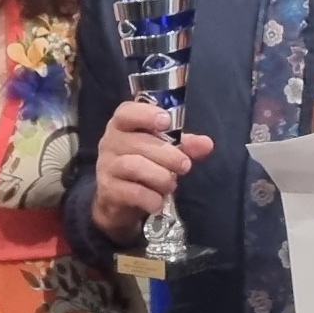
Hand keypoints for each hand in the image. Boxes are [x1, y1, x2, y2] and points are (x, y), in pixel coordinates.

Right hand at [92, 101, 213, 242]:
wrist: (118, 200)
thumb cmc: (143, 165)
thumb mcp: (164, 151)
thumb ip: (185, 145)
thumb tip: (206, 144)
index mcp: (123, 125)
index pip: (127, 112)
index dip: (146, 114)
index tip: (166, 121)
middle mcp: (110, 142)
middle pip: (140, 142)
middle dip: (168, 155)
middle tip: (185, 165)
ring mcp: (107, 166)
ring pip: (135, 166)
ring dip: (161, 177)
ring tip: (170, 184)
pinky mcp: (109, 190)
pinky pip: (134, 192)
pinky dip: (152, 198)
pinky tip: (159, 200)